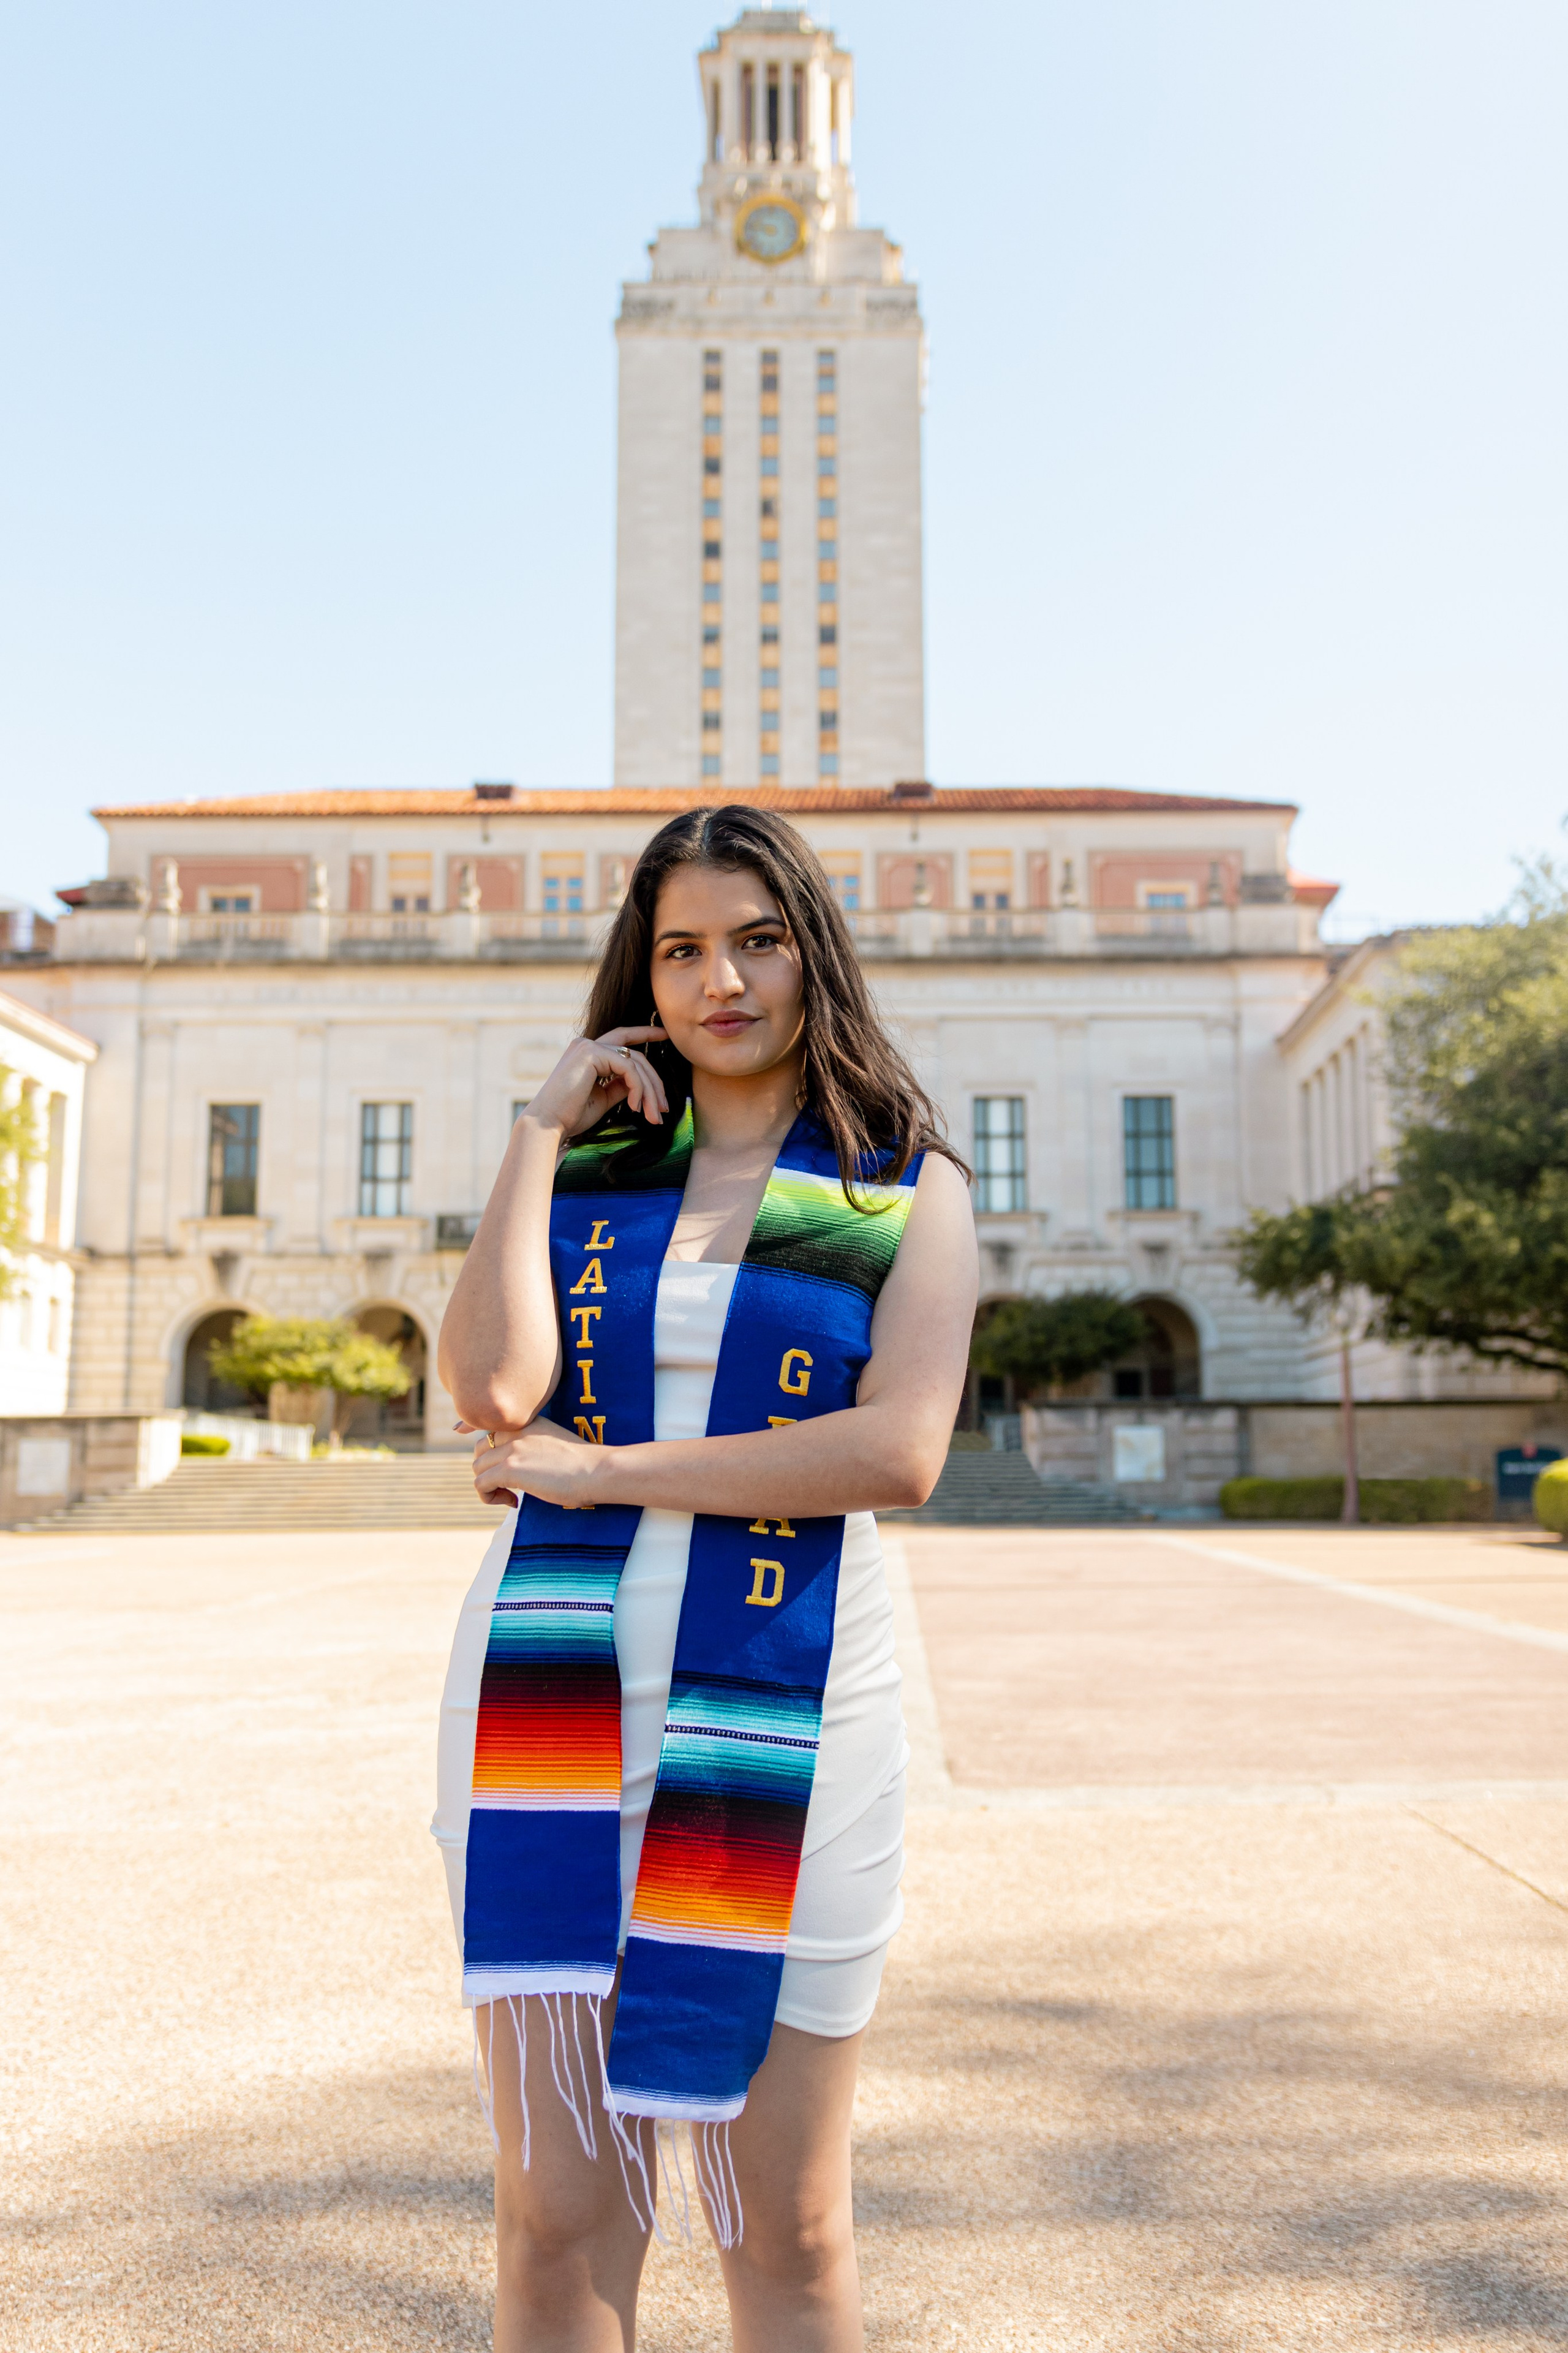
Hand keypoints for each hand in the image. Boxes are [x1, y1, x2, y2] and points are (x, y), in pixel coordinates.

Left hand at [472, 1416, 606, 1510]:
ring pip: (477, 1468)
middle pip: (480, 1450)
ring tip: (512, 1497)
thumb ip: (533, 1446)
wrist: (597, 1471)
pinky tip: (514, 1503)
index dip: (480, 1441)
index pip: (490, 1428)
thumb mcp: (554, 1443)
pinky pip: (480, 1484)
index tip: (477, 1448)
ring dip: (489, 1486)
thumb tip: (520, 1467)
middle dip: (487, 1470)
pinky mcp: (510, 1468)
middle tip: (507, 1486)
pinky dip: (490, 1497)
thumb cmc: (584, 1465)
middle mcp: (516, 1430)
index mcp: (527, 1422)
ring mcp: (512, 1448)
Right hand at [519, 1026, 669, 1143]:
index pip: (623, 1038)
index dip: (646, 1034)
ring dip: (650, 1092)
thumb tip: (641, 1083)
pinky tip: (634, 1107)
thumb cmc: (571, 1116)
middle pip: (636, 1056)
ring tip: (653, 1116)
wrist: (548, 1124)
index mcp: (588, 1053)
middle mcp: (587, 1044)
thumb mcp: (603, 1098)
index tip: (666, 1036)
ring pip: (636, 1063)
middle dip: (654, 1083)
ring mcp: (588, 1046)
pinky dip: (637, 1088)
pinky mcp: (590, 1052)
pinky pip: (628, 1068)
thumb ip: (620, 1086)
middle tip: (664, 1109)